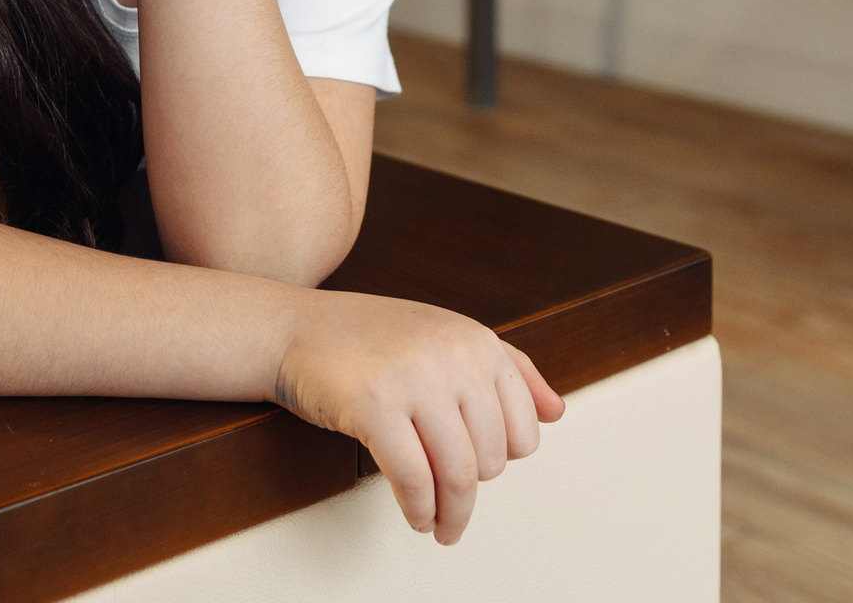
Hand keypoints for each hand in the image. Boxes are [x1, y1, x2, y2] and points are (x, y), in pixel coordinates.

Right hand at [270, 290, 564, 544]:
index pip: (523, 429)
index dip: (501, 461)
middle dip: (470, 489)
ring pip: (458, 474)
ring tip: (438, 523)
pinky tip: (415, 516)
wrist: (295, 329)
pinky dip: (419, 510)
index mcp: (477, 341)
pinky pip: (414, 479)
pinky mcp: (374, 407)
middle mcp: (452, 356)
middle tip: (450, 499)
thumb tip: (557, 412)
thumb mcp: (448, 338)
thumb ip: (510, 370)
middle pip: (491, 458)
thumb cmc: (370, 339)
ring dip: (451, 514)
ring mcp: (414, 380)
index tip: (479, 473)